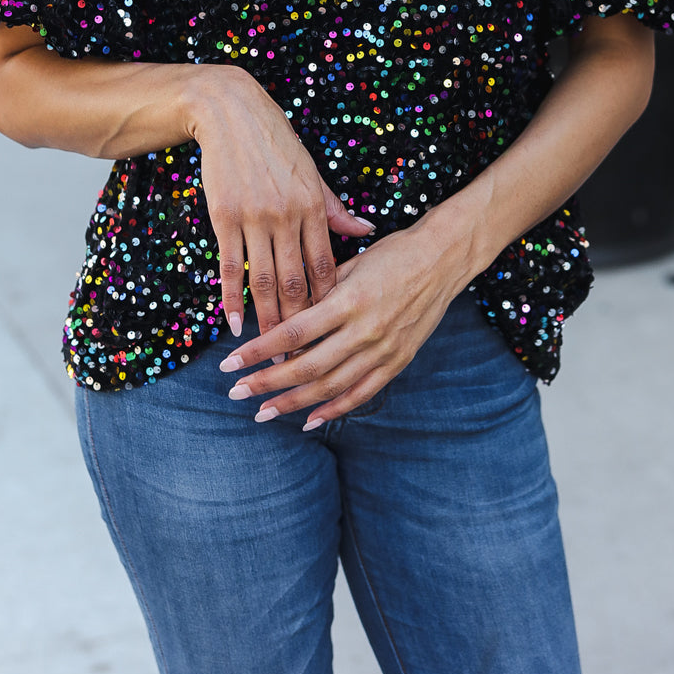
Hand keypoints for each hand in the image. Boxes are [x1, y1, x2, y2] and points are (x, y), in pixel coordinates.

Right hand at [190, 67, 375, 342]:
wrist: (232, 114)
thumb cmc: (277, 144)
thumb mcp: (313, 173)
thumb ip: (335, 208)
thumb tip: (366, 229)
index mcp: (315, 207)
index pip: (326, 267)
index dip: (328, 304)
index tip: (330, 333)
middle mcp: (288, 216)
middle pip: (295, 282)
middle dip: (298, 325)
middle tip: (299, 360)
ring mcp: (255, 218)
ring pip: (263, 280)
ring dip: (266, 321)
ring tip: (269, 352)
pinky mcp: (225, 217)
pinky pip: (230, 266)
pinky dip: (231, 298)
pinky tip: (234, 325)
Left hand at [217, 207, 484, 424]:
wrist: (443, 258)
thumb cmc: (394, 253)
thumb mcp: (352, 264)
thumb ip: (319, 293)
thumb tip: (284, 320)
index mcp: (348, 300)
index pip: (293, 332)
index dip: (258, 351)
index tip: (229, 363)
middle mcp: (365, 329)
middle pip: (306, 365)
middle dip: (266, 383)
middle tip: (236, 392)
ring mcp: (383, 349)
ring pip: (330, 386)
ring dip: (292, 403)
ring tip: (262, 412)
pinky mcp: (398, 361)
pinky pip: (361, 393)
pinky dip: (333, 410)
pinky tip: (308, 420)